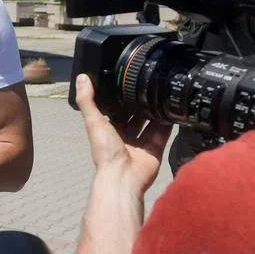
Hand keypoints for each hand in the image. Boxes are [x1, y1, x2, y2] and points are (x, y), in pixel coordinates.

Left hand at [74, 74, 170, 193]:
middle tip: (148, 84)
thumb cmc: (105, 151)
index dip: (119, 97)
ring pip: (149, 123)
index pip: (114, 110)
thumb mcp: (94, 122)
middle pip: (133, 116)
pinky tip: (172, 108)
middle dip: (139, 103)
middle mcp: (123, 136)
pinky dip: (167, 122)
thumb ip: (87, 101)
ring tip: (162, 92)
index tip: (126, 81)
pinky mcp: (154, 149)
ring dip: (154, 111)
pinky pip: (162, 133)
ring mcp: (140, 143)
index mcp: (107, 130)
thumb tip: (81, 77)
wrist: (124, 176)